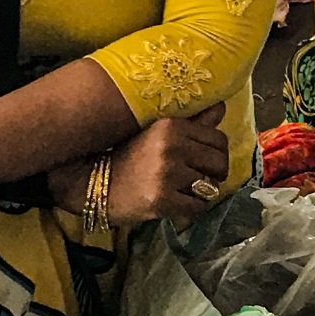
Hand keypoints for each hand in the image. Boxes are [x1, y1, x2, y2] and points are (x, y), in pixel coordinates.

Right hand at [102, 110, 231, 226]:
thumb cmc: (128, 158)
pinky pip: (198, 208)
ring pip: (210, 187)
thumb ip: (193, 122)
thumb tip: (221, 106)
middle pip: (219, 163)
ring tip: (182, 191)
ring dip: (201, 193)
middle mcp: (171, 146)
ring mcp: (166, 174)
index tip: (203, 162)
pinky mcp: (162, 200)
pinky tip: (176, 205)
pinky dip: (191, 210)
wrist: (92, 183)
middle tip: (197, 180)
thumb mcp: (157, 134)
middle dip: (214, 174)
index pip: (218, 139)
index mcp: (171, 126)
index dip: (216, 154)